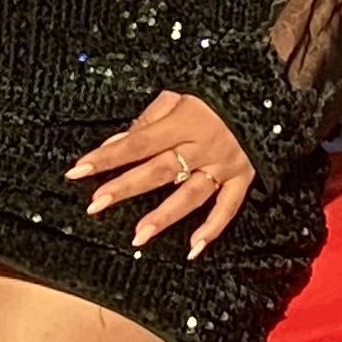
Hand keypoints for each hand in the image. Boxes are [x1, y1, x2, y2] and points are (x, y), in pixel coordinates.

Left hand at [68, 90, 253, 258]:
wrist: (264, 93)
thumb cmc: (214, 93)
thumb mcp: (179, 94)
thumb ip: (146, 120)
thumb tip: (113, 145)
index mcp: (184, 121)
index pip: (138, 142)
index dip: (108, 157)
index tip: (77, 170)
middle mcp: (202, 146)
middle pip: (159, 170)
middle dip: (126, 188)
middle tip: (96, 205)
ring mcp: (223, 165)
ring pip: (191, 195)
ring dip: (164, 216)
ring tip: (138, 236)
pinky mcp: (242, 178)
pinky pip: (228, 207)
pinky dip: (213, 229)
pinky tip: (193, 248)